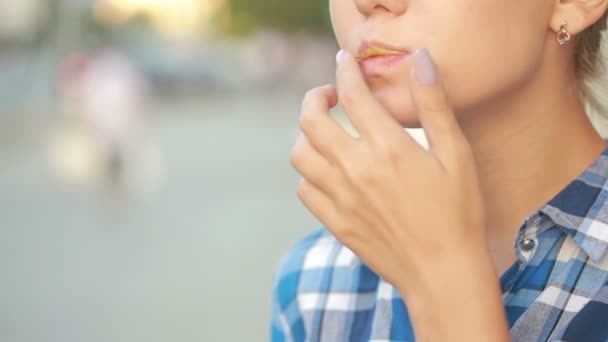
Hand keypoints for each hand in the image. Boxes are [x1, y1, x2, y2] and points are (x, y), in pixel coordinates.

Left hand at [290, 48, 490, 294]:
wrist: (443, 273)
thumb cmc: (458, 213)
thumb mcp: (456, 154)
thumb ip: (434, 105)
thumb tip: (422, 59)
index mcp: (388, 147)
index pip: (351, 94)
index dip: (344, 70)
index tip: (344, 61)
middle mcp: (356, 169)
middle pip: (311, 120)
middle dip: (314, 98)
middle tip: (329, 96)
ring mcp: (340, 198)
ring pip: (300, 154)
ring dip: (307, 136)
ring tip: (325, 133)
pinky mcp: (335, 222)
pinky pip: (304, 189)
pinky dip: (309, 173)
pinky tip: (327, 172)